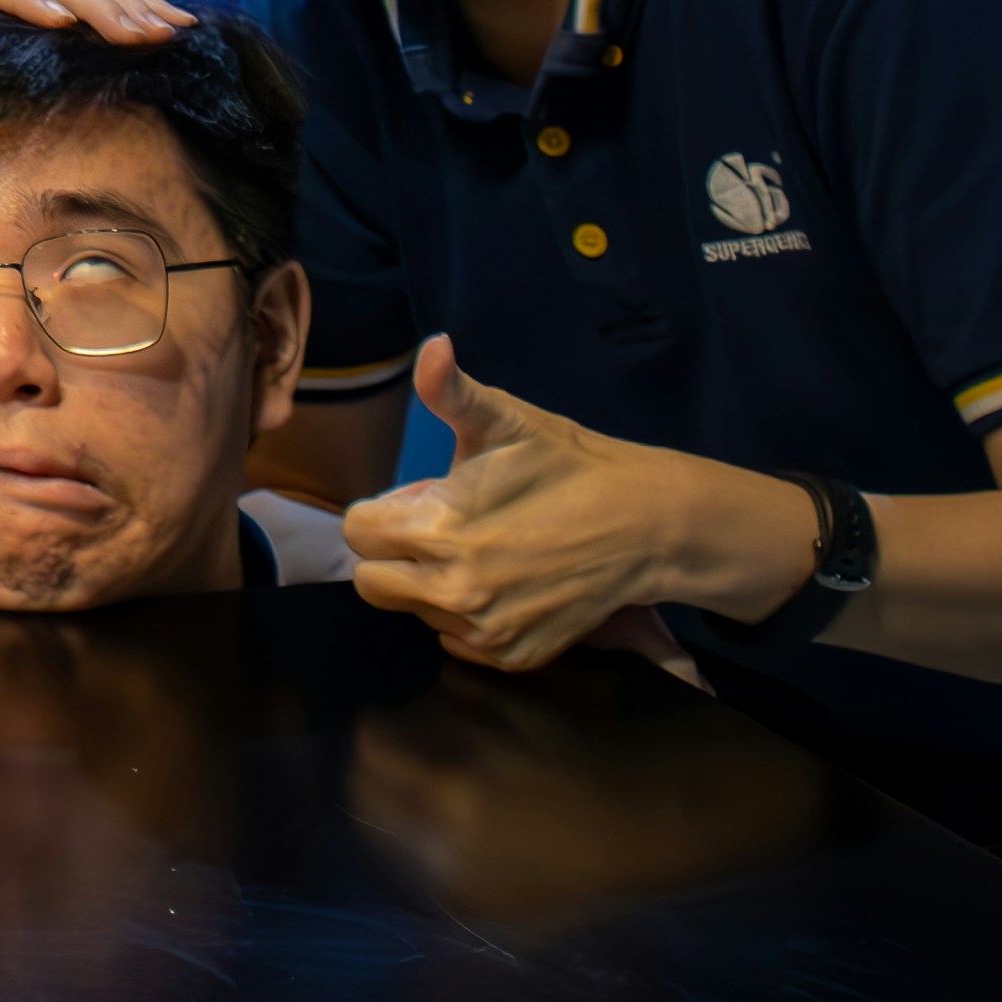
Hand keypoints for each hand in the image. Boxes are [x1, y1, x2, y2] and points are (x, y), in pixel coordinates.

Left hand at [338, 340, 726, 674]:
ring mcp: (484, 630)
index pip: (357, 531)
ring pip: (416, 611)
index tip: (424, 499)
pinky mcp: (512, 655)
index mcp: (436, 528)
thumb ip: (451, 390)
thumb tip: (432, 346)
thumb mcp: (506, 418)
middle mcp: (452, 589)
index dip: (384, 510)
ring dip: (432, 584)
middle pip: (372, 581)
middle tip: (443, 528)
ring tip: (482, 550)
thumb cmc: (567, 465)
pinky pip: (457, 639)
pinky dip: (468, 615)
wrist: (644, 525)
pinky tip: (503, 582)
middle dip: (394, 553)